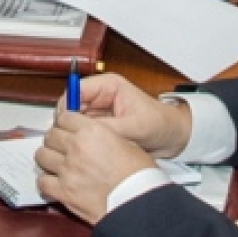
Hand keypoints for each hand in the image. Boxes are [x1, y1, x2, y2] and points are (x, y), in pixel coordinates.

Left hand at [35, 109, 157, 223]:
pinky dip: (46, 182)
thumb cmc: (139, 174)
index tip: (67, 129)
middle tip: (62, 147)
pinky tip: (55, 183)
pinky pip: (42, 181)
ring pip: (41, 155)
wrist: (138, 202)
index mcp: (92, 131)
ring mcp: (67, 169)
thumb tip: (91, 135)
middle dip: (55, 140)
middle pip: (51, 135)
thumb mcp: (127, 143)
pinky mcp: (63, 192)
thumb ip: (103, 135)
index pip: (64, 117)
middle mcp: (76, 147)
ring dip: (48, 158)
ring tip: (56, 164)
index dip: (65, 123)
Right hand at [70, 73, 192, 155]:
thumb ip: (109, 128)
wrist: (172, 136)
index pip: (75, 91)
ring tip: (79, 148)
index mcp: (107, 86)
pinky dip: (83, 141)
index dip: (67, 108)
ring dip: (76, 134)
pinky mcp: (100, 125)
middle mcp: (100, 96)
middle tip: (70, 141)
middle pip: (71, 107)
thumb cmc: (160, 124)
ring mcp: (99, 111)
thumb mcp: (135, 126)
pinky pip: (84, 132)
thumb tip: (86, 133)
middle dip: (69, 124)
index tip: (65, 125)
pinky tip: (86, 150)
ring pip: (75, 122)